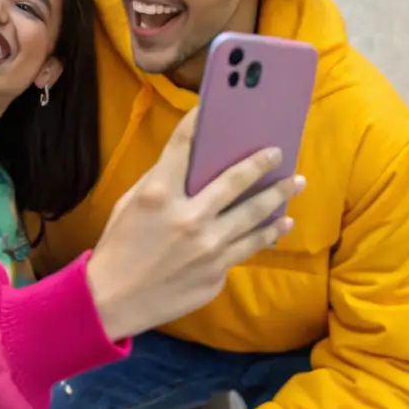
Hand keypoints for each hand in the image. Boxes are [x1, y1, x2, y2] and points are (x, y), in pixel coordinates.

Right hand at [86, 109, 302, 341]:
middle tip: (279, 153)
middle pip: (234, 182)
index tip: (215, 109)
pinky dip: (268, 233)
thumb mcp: (130, 205)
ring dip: (277, 197)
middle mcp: (188, 217)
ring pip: (252, 217)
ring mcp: (207, 247)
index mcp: (158, 195)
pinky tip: (281, 223)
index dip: (199, 123)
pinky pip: (248, 247)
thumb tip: (193, 163)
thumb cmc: (119, 247)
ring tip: (296, 183)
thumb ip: (161, 183)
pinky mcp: (217, 272)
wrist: (113, 300)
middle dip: (260, 163)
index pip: (184, 147)